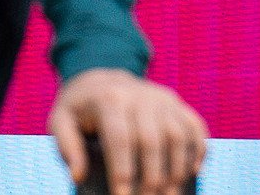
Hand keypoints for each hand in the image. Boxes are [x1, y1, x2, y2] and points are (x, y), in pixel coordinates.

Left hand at [47, 68, 205, 194]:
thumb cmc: (79, 108)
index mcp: (110, 99)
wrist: (100, 77)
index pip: (120, 139)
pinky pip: (194, 125)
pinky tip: (192, 172)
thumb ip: (67, 147)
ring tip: (170, 194)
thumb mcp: (61, 121)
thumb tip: (78, 176)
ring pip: (177, 135)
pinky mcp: (175, 102)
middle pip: (152, 141)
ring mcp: (162, 98)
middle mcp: (141, 96)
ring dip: (176, 169)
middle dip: (152, 177)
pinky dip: (198, 149)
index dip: (123, 172)